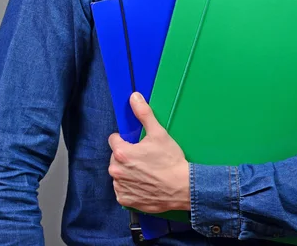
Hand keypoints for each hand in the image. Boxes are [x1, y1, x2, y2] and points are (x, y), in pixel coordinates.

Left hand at [108, 92, 190, 212]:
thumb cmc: (170, 160)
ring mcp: (120, 187)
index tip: (137, 144)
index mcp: (121, 152)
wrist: (182, 187)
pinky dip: (130, 186)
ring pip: (119, 173)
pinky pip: (122, 189)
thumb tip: (134, 97)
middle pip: (115, 157)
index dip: (126, 140)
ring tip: (146, 171)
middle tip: (144, 158)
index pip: (114, 139)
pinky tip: (144, 183)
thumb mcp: (158, 133)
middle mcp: (116, 171)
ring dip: (128, 171)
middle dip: (126, 155)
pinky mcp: (125, 200)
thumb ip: (143, 113)